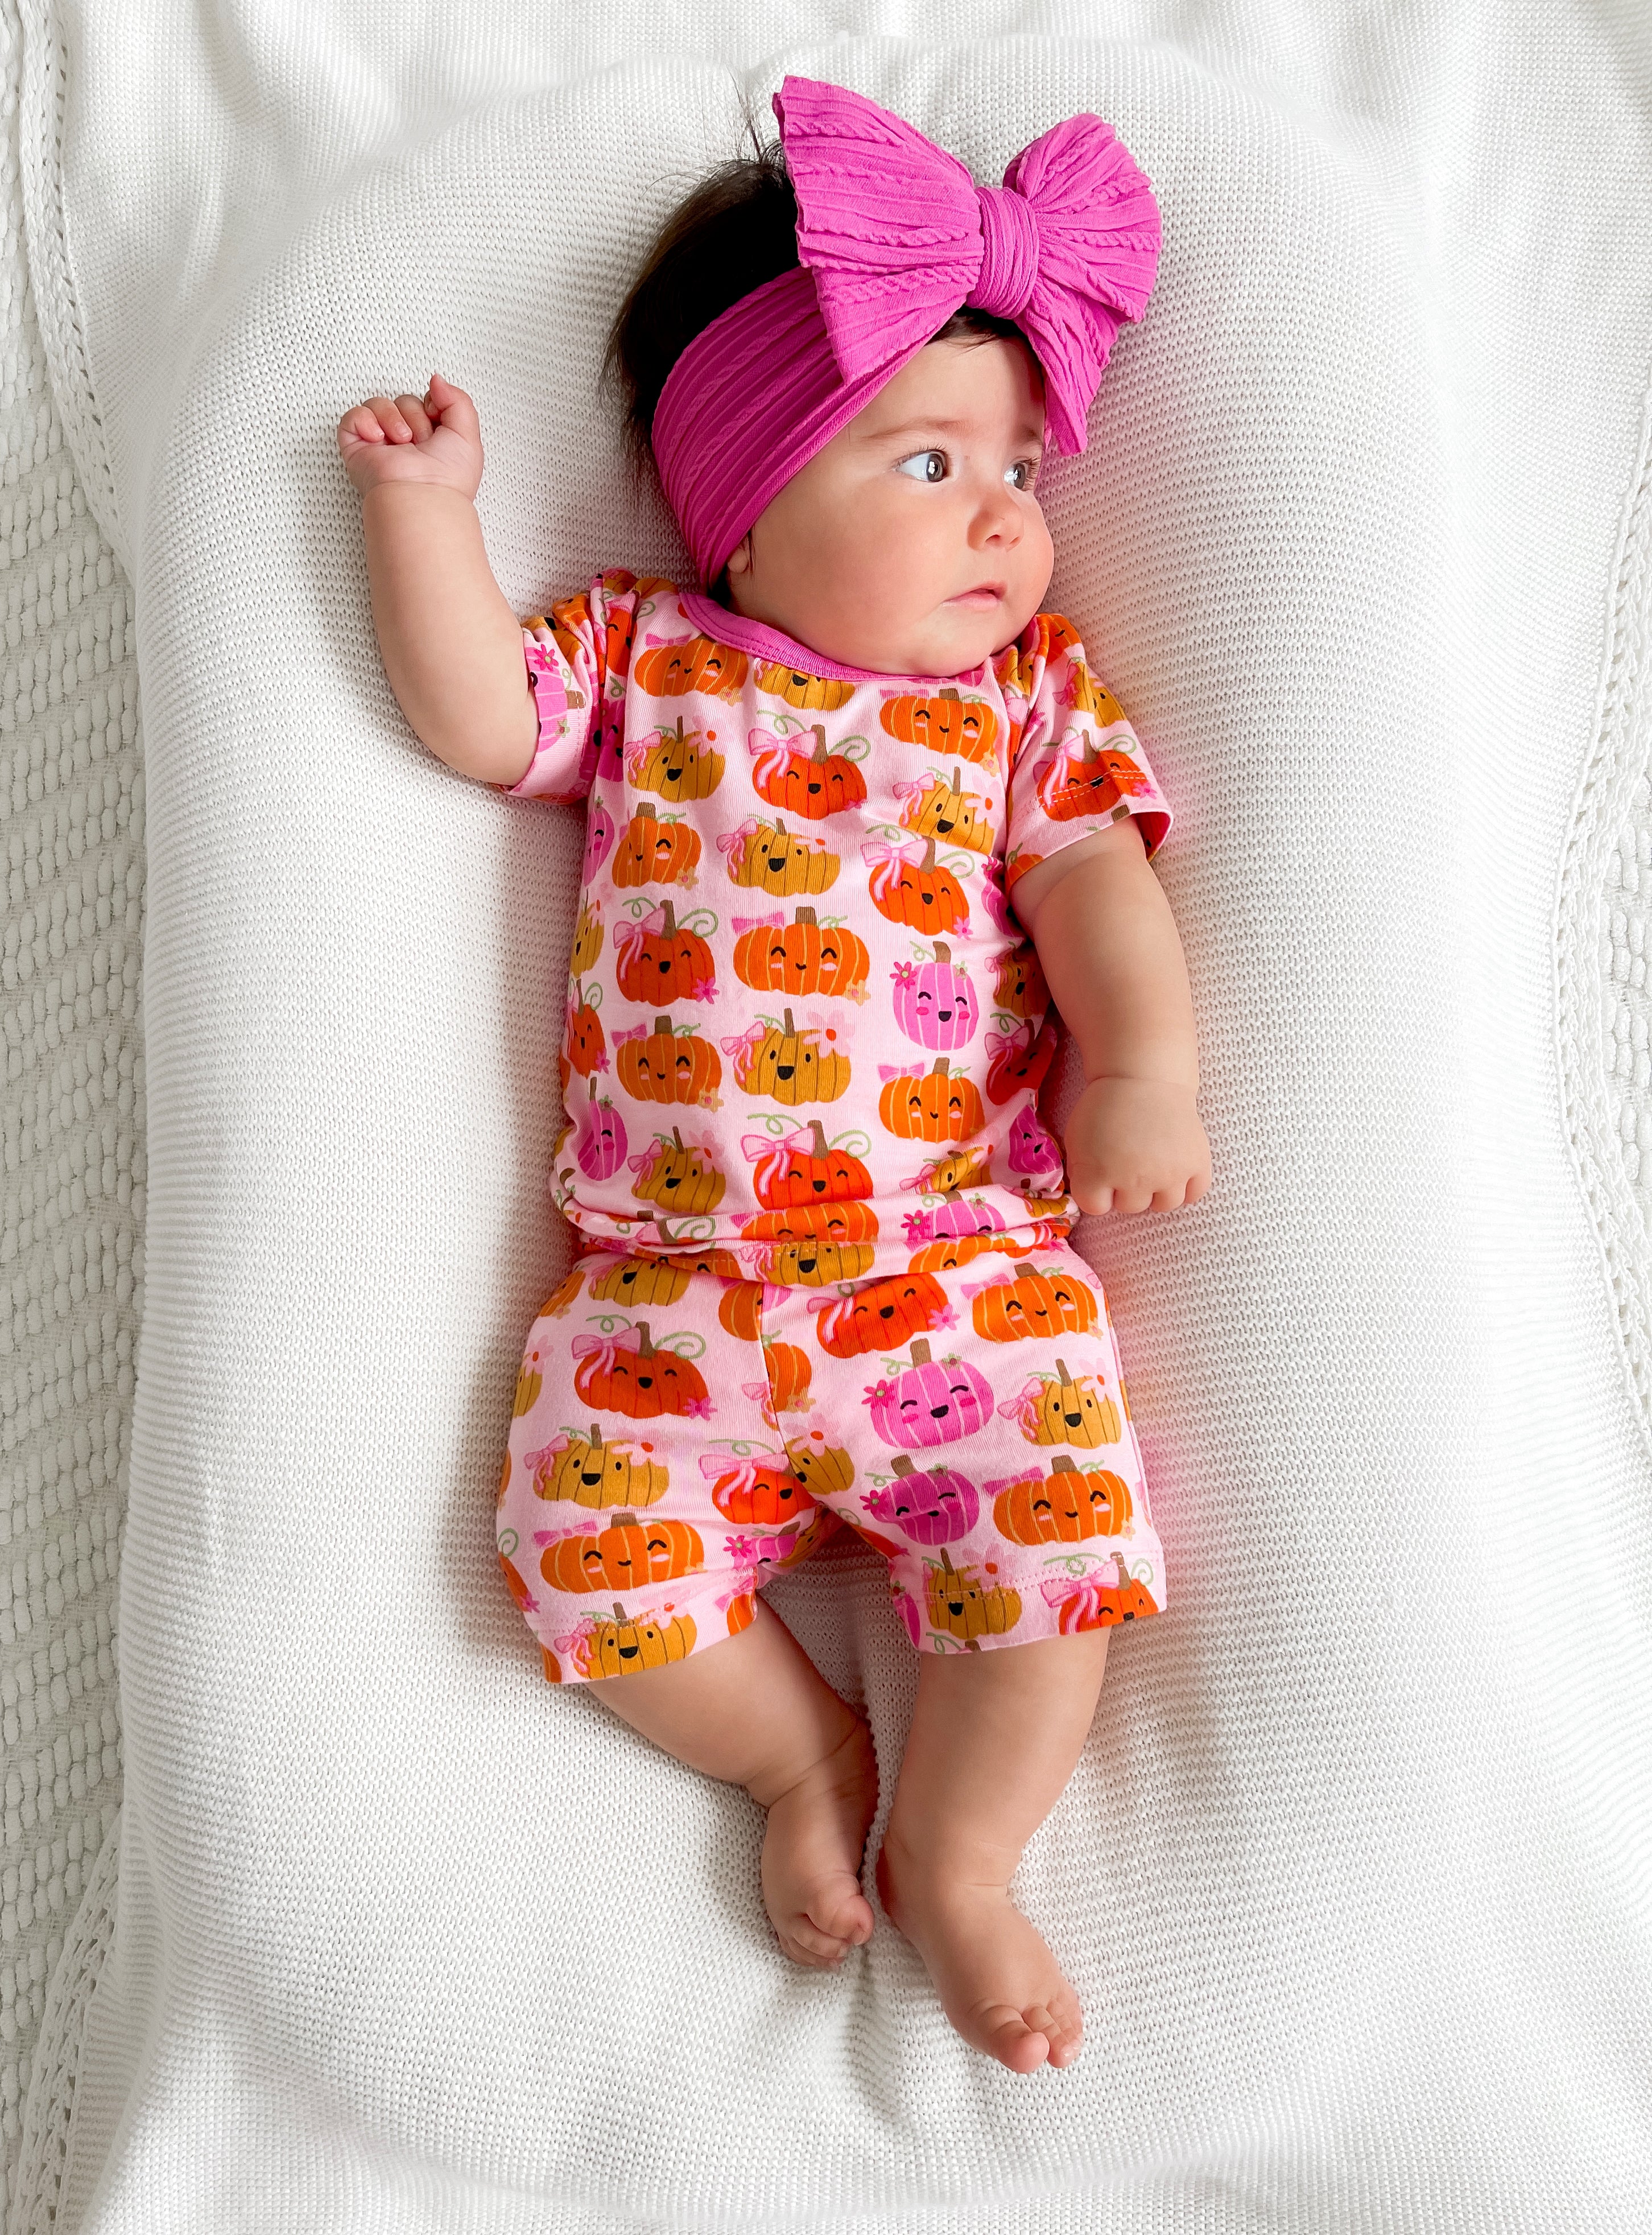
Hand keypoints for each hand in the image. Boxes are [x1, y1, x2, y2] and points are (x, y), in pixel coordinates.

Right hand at [335, 371, 483, 500]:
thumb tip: (435, 380)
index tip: (438, 427)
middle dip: (415, 417)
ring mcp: (379, 443)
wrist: (421, 496)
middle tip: (421, 443)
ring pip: (379, 403)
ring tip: (402, 443)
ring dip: (393, 419)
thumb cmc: (447, 479)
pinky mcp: (357, 446)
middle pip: (404, 400)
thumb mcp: (468, 433)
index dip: (432, 407)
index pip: (424, 402)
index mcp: (429, 439)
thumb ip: (457, 399)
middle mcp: (404, 440)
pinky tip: (378, 439)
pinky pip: (353, 415)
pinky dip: (365, 421)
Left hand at [1062, 1076, 1210, 1215]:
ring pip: (1164, 1205)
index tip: (1101, 1171)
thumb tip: (1097, 1199)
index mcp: (1097, 1173)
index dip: (1096, 1190)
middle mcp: (1133, 1180)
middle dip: (1126, 1188)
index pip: (1095, 1207)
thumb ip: (1082, 1173)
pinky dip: (1186, 1187)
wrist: (1144, 1077)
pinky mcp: (1196, 1164)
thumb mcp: (1076, 1139)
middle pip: (1130, 1207)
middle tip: (1129, 1159)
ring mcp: (1168, 1174)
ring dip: (1156, 1191)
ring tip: (1153, 1166)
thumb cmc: (1105, 1107)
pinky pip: (1194, 1194)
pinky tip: (1176, 1171)